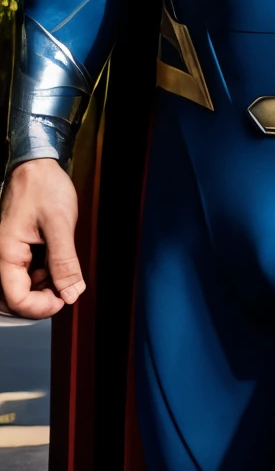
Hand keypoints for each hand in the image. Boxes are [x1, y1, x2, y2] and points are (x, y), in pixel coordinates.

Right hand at [0, 159, 82, 317]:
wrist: (37, 163)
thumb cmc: (44, 186)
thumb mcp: (60, 224)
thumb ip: (65, 262)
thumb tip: (72, 294)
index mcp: (6, 254)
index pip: (16, 299)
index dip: (41, 307)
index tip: (64, 300)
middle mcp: (4, 256)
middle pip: (17, 295)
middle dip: (43, 298)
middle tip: (67, 287)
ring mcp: (10, 251)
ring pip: (23, 284)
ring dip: (45, 285)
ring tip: (65, 271)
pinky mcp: (18, 246)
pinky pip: (27, 269)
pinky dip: (44, 272)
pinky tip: (58, 261)